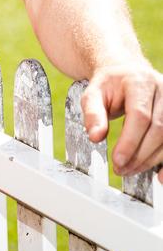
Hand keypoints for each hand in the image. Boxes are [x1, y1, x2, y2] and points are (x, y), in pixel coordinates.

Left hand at [81, 62, 162, 182]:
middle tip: (121, 169)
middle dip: (139, 154)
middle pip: (158, 129)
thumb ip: (93, 113)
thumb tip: (95, 136)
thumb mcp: (93, 93)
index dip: (130, 141)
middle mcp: (161, 89)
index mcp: (139, 81)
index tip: (117, 160)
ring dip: (151, 160)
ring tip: (130, 169)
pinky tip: (159, 176)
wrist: (127, 74)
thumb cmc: (110, 86)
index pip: (140, 115)